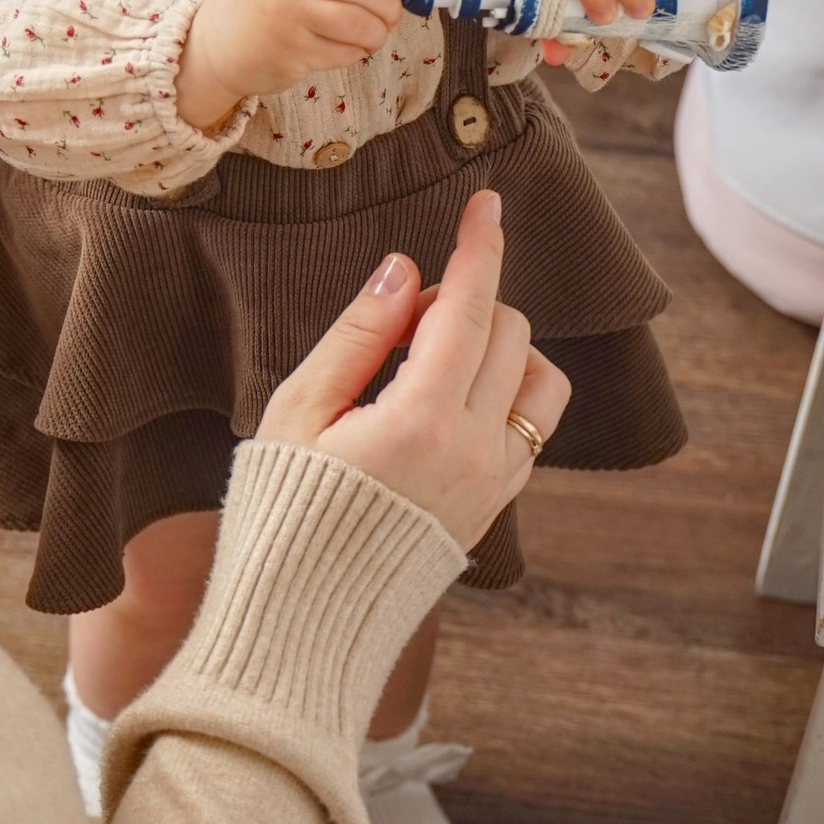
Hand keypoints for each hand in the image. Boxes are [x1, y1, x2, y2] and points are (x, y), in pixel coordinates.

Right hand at [179, 0, 405, 134]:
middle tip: (394, 13)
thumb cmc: (254, 6)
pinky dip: (356, 52)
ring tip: (378, 35)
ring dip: (376, 31)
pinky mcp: (288, 52)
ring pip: (351, 20)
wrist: (209, 50)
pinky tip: (353, 51)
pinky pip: (339, 51)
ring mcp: (282, 16)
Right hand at [257, 191, 570, 548]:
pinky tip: (449, 406)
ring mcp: (494, 483)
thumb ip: (359, 333)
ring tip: (435, 365)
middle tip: (401, 323)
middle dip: (467, 304)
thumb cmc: (282, 512)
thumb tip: (406, 269)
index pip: (469, 309)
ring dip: (503, 351)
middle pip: (510, 334)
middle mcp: (473, 451)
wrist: (301, 620)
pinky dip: (506, 397)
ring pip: (541, 381)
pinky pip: (531, 430)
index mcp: (419, 421)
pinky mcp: (496, 506)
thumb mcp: (298, 411)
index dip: (480, 248)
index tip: (487, 204)